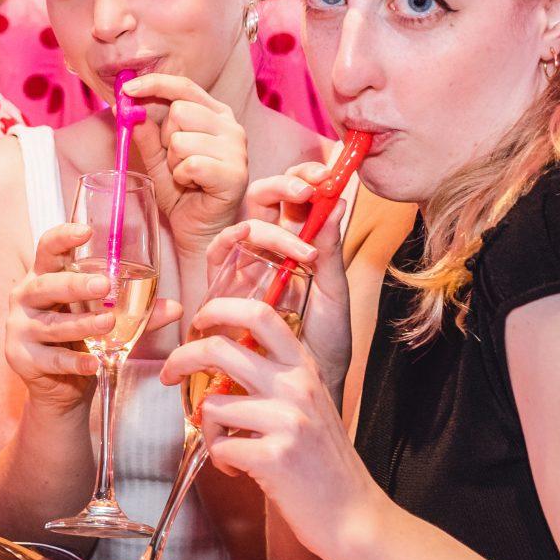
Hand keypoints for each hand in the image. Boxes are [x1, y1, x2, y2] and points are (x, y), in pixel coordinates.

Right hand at [7, 220, 180, 408]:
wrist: (59, 387)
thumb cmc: (80, 339)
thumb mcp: (107, 318)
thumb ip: (137, 311)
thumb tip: (176, 307)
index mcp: (44, 276)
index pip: (47, 249)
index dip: (63, 237)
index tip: (86, 232)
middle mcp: (26, 298)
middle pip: (46, 285)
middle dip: (74, 284)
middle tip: (103, 285)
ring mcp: (20, 328)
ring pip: (51, 325)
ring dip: (81, 324)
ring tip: (108, 323)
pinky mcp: (22, 358)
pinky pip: (52, 359)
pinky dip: (75, 362)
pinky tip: (95, 363)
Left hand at [122, 72, 246, 252]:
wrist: (198, 228)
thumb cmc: (182, 191)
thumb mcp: (156, 157)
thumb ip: (145, 132)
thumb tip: (124, 106)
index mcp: (215, 114)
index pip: (183, 86)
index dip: (154, 84)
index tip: (127, 89)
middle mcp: (231, 126)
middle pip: (179, 111)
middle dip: (165, 138)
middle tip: (175, 161)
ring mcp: (237, 148)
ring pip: (181, 140)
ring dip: (173, 162)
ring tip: (185, 176)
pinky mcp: (235, 173)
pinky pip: (191, 164)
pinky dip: (182, 177)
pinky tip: (192, 186)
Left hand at [161, 296, 388, 555]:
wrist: (354, 517)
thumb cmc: (323, 463)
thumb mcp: (310, 405)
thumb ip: (275, 378)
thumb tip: (220, 357)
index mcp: (305, 369)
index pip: (260, 314)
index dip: (219, 309)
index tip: (198, 322)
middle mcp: (298, 387)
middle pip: (220, 348)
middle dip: (182, 358)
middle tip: (169, 374)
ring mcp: (287, 421)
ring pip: (212, 405)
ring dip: (209, 429)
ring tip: (230, 449)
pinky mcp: (274, 457)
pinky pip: (218, 447)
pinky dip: (221, 461)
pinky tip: (242, 471)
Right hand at [207, 180, 356, 393]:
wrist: (304, 384)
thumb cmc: (322, 343)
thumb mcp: (334, 292)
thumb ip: (332, 248)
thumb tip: (339, 199)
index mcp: (301, 244)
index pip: (298, 197)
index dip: (307, 177)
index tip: (328, 175)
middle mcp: (271, 248)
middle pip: (267, 197)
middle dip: (286, 184)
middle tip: (309, 189)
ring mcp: (247, 263)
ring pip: (248, 219)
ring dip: (274, 223)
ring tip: (304, 249)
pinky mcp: (224, 284)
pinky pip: (221, 250)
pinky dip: (236, 240)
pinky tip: (262, 249)